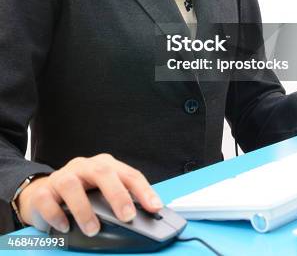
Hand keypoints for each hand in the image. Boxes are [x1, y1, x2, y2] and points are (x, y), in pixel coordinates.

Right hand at [16, 153, 162, 235]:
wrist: (44, 192)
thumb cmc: (81, 192)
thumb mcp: (103, 192)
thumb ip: (120, 200)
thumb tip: (145, 218)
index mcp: (104, 165)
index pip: (128, 173)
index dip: (143, 190)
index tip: (155, 207)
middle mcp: (84, 166)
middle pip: (102, 172)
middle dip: (118, 194)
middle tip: (128, 217)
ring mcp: (63, 176)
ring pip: (72, 185)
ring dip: (84, 209)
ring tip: (93, 229)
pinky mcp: (43, 191)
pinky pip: (47, 199)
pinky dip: (56, 214)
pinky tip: (65, 227)